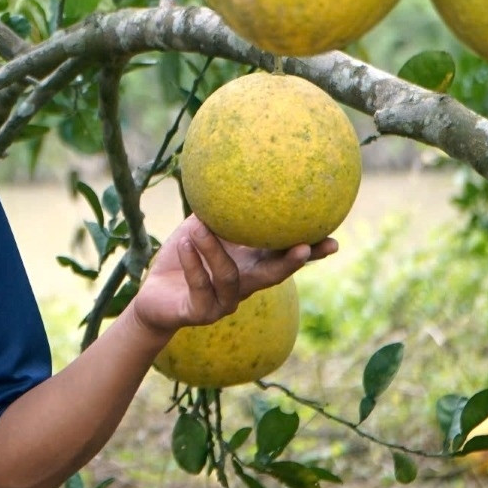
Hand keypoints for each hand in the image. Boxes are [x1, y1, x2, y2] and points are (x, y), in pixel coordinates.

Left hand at [128, 215, 336, 341]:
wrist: (154, 296)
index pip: (283, 256)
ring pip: (229, 278)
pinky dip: (192, 263)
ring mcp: (224, 302)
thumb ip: (218, 211)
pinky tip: (183, 243)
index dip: (310, 251)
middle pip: (274, 276)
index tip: (334, 239)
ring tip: (200, 227)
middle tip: (306, 247)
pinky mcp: (200, 312)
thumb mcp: (200, 229)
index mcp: (249, 265)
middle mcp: (243, 286)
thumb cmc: (183, 256)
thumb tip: (234, 175)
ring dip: (214, 250)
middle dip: (292, 263)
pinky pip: (200, 286)